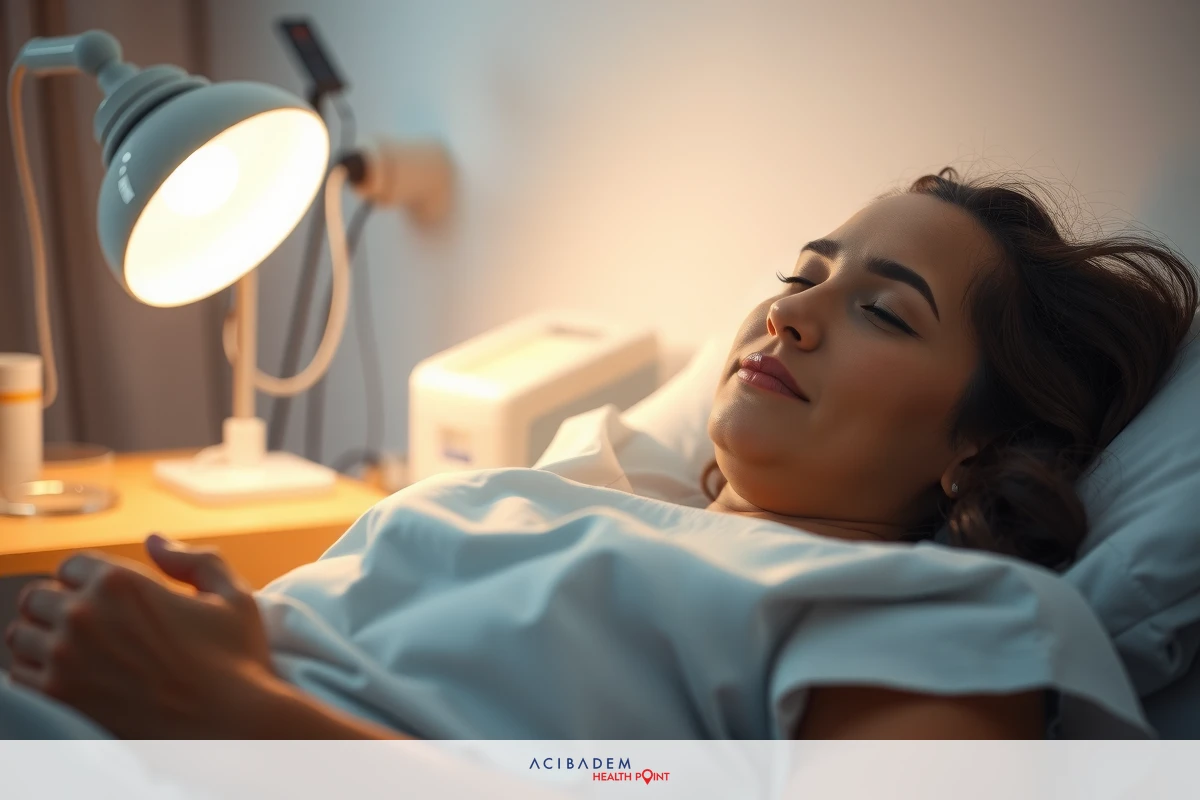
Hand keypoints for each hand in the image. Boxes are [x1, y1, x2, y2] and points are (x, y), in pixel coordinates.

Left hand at [5, 535, 277, 737]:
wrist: (229, 728)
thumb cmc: (236, 661)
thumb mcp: (231, 597)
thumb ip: (193, 559)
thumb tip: (153, 540)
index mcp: (122, 582)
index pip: (71, 565)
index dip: (88, 579)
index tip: (105, 598)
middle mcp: (85, 614)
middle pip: (39, 596)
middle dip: (60, 605)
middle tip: (89, 626)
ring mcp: (66, 658)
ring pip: (21, 632)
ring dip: (41, 637)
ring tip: (72, 650)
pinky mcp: (59, 697)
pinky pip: (18, 673)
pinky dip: (33, 670)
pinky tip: (65, 675)